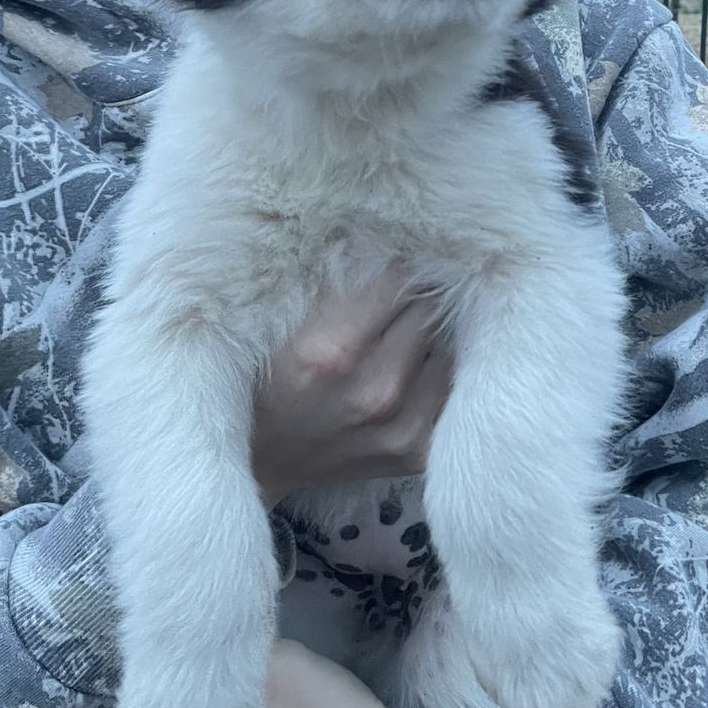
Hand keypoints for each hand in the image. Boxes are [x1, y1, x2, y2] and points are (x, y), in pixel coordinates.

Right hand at [252, 267, 452, 506]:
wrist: (259, 462)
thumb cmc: (265, 380)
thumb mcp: (282, 323)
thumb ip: (336, 285)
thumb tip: (389, 246)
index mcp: (332, 352)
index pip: (400, 280)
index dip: (395, 266)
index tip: (390, 262)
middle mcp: (374, 391)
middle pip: (427, 311)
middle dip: (413, 298)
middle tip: (397, 297)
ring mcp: (401, 427)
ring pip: (446, 348)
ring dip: (427, 338)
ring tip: (399, 338)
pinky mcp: (418, 452)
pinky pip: (448, 389)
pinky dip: (432, 374)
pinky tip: (407, 372)